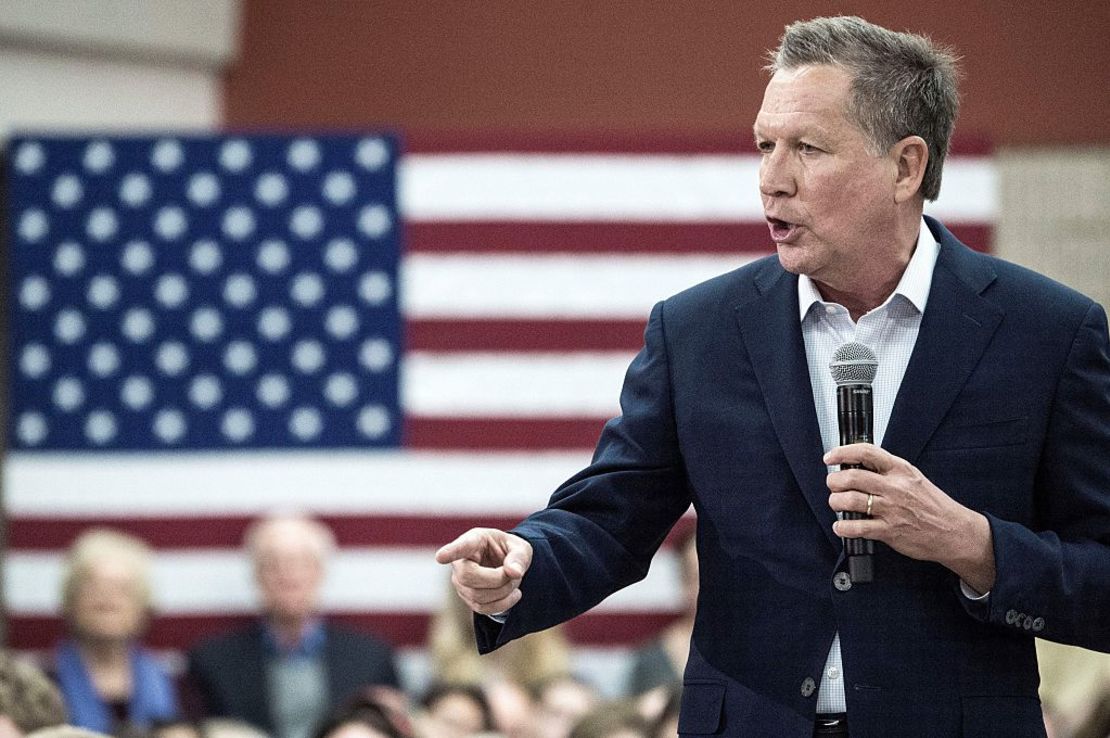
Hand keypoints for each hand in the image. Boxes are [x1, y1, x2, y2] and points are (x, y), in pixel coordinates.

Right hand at [435, 528, 533, 615]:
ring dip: (503, 591)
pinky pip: (482, 608)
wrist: (507, 566)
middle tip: (513, 574)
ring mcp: (460, 582)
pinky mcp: (467, 598)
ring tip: (514, 581)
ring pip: (476, 595)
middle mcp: (460, 562)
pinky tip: (514, 595)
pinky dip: (503, 604)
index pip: (460, 547)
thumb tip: (515, 573)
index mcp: (473, 541)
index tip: (440, 557)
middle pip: (467, 576)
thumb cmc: (510, 551)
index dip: (450, 552)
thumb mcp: (521, 548)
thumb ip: (518, 557)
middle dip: (496, 579)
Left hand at [824, 443, 995, 592]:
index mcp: (900, 470)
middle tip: (833, 485)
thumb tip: (857, 465)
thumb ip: (888, 471)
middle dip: (834, 481)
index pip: (866, 452)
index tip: (830, 457)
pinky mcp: (890, 530)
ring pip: (850, 500)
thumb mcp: (913, 478)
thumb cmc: (933, 505)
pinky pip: (857, 527)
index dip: (842, 452)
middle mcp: (895, 487)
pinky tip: (841, 526)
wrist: (954, 531)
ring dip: (835, 502)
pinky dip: (843, 527)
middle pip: (852, 477)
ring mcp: (892, 509)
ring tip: (836, 503)